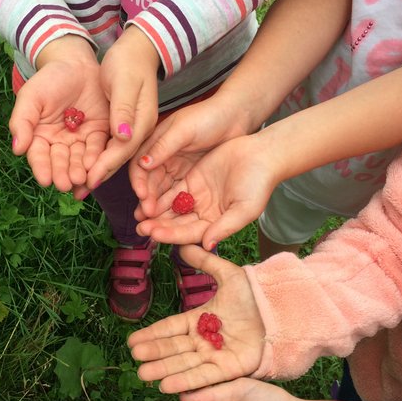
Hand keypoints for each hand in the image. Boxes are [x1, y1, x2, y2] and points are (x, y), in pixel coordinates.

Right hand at [9, 36, 108, 192]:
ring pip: (79, 160)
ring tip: (80, 180)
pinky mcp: (99, 134)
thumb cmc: (49, 80)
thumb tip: (17, 149)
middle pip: (60, 162)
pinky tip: (95, 167)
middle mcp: (59, 143)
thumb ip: (22, 122)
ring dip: (80, 171)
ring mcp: (80, 140)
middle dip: (63, 174)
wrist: (76, 64)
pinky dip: (97, 159)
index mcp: (39, 136)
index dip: (42, 168)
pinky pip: (98, 148)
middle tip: (66, 184)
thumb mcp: (31, 97)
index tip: (44, 180)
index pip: (39, 155)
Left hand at [85, 26, 159, 187]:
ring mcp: (130, 130)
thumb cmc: (128, 63)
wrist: (135, 51)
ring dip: (95, 172)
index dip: (106, 165)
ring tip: (76, 188)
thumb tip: (122, 135)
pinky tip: (81, 169)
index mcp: (141, 121)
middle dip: (98, 175)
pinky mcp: (122, 127)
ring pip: (111, 156)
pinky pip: (107, 148)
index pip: (123, 149)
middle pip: (118, 158)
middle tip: (78, 192)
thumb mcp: (124, 82)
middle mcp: (138, 130)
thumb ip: (123, 109)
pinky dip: (94, 159)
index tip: (90, 179)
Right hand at [128, 245, 264, 392]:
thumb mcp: (228, 275)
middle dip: (154, 354)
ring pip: (185, 365)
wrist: (280, 311)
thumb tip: (184, 245)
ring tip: (144, 374)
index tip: (133, 342)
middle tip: (135, 357)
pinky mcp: (229, 370)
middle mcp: (205, 340)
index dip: (153, 335)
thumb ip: (206, 262)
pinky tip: (167, 386)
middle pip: (174, 349)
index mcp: (201, 320)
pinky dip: (186, 382)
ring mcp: (216, 356)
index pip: (171, 329)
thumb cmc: (255, 295)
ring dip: (164, 370)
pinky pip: (204, 377)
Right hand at [130, 87, 253, 211]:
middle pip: (149, 181)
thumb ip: (163, 147)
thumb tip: (143, 164)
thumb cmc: (209, 117)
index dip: (139, 181)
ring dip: (157, 205)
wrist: (236, 116)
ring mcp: (176, 166)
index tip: (143, 196)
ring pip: (162, 189)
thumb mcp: (184, 130)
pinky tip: (172, 217)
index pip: (139, 165)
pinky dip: (173, 204)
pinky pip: (177, 192)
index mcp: (156, 141)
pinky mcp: (190, 174)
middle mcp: (163, 155)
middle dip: (146, 198)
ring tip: (154, 222)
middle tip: (147, 215)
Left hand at [132, 132, 278, 249]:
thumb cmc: (259, 184)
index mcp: (216, 225)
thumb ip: (225, 227)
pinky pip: (172, 190)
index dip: (172, 235)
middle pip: (177, 224)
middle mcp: (204, 214)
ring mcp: (197, 197)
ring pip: (171, 208)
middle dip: (159, 227)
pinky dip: (159, 194)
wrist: (263, 155)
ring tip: (138, 216)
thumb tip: (207, 245)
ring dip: (155, 213)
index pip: (190, 234)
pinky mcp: (193, 180)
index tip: (155, 234)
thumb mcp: (245, 209)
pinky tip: (144, 197)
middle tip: (140, 229)